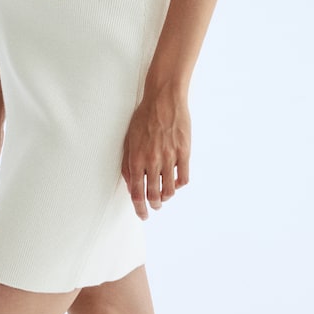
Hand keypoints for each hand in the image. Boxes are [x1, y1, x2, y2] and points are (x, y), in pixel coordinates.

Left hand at [121, 89, 190, 219]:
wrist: (164, 99)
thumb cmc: (144, 117)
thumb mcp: (129, 139)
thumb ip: (128, 163)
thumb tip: (131, 185)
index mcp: (136, 158)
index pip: (137, 193)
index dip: (139, 208)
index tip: (142, 214)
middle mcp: (153, 160)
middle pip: (153, 195)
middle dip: (154, 206)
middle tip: (155, 207)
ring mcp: (170, 157)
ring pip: (170, 190)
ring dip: (166, 197)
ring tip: (165, 196)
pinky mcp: (184, 152)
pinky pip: (183, 178)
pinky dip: (179, 185)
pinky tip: (176, 182)